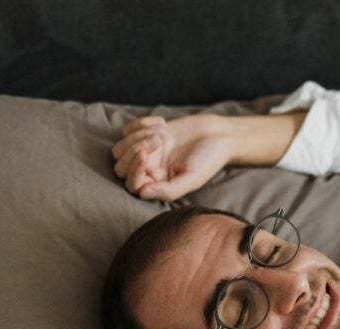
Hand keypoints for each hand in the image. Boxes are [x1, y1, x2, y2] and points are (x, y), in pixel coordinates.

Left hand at [112, 113, 231, 200]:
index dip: (133, 170)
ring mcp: (145, 152)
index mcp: (158, 185)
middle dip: (134, 151)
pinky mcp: (145, 134)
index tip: (145, 154)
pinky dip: (140, 123)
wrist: (219, 135)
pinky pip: (127, 130)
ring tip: (161, 132)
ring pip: (120, 149)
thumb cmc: (209, 160)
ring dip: (137, 136)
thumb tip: (142, 193)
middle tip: (158, 140)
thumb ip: (169, 190)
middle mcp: (148, 171)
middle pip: (121, 167)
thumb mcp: (193, 178)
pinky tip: (162, 123)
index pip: (132, 184)